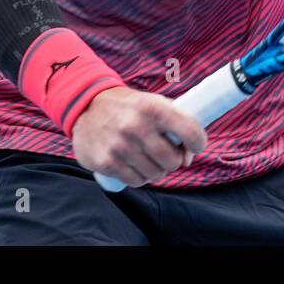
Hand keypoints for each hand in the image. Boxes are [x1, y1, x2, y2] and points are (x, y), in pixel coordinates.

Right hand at [72, 87, 206, 187]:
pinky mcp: (107, 162)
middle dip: (173, 160)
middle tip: (164, 154)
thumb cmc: (128, 107)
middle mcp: (137, 126)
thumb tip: (188, 155)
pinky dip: (139, 177)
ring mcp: (121, 146)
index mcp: (153, 108)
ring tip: (147, 158)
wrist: (85, 106)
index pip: (189, 132)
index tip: (196, 146)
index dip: (198, 143)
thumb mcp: (152, 102)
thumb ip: (175, 123)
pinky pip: (136, 181)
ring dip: (156, 170)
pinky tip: (133, 165)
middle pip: (173, 161)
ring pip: (156, 174)